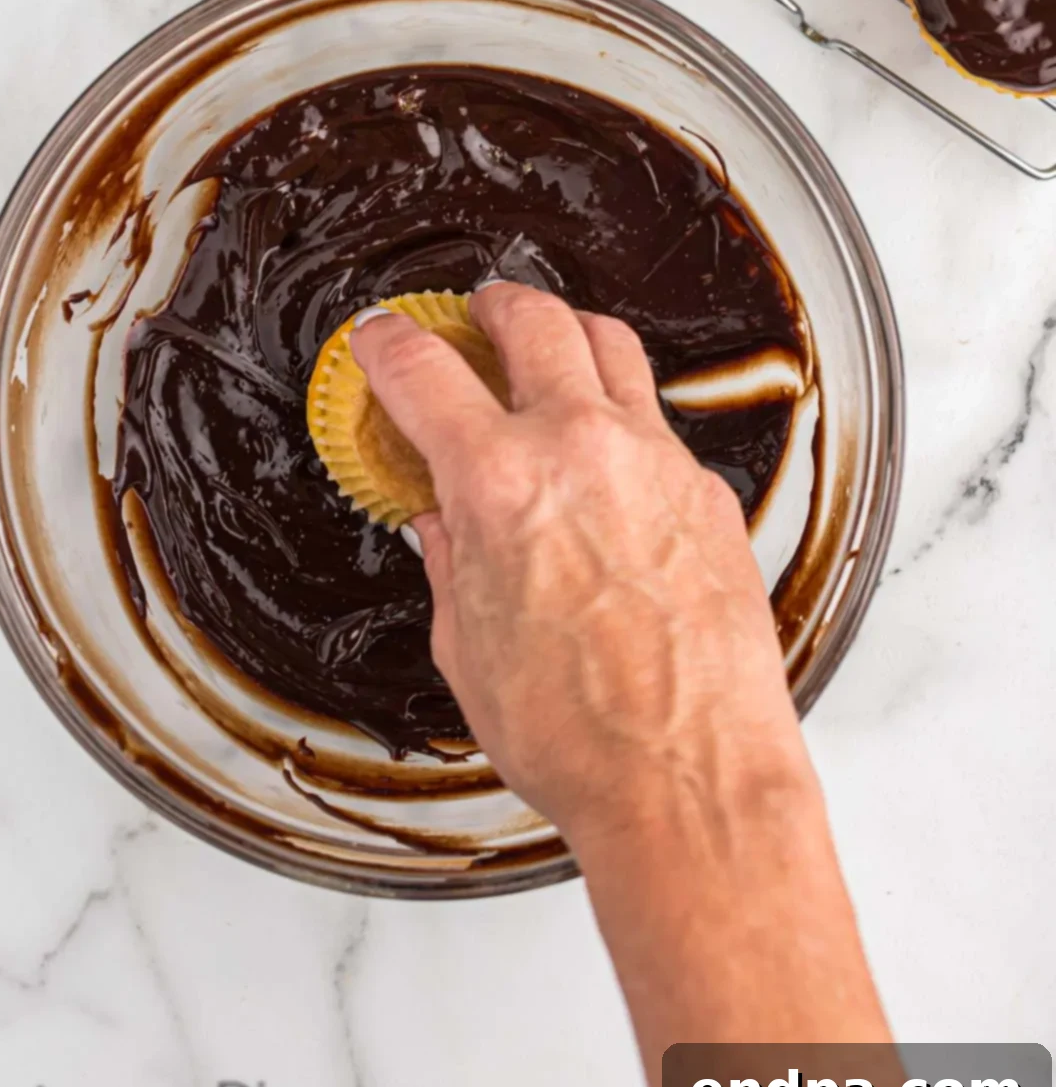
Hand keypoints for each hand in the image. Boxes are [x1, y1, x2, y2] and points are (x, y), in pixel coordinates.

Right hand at [350, 282, 807, 851]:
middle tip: (476, 314)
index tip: (379, 339)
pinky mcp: (706, 492)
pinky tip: (609, 451)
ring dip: (569, 332)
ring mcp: (655, 462)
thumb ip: (450, 563)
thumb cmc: (582, 735)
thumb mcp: (468, 646)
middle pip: (533, 320)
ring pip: (612, 346)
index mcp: (499, 483)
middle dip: (491, 306)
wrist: (690, 780)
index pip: (423, 370)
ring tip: (549, 347)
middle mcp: (581, 449)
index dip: (387, 343)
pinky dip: (624, 414)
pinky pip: (659, 421)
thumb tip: (440, 527)